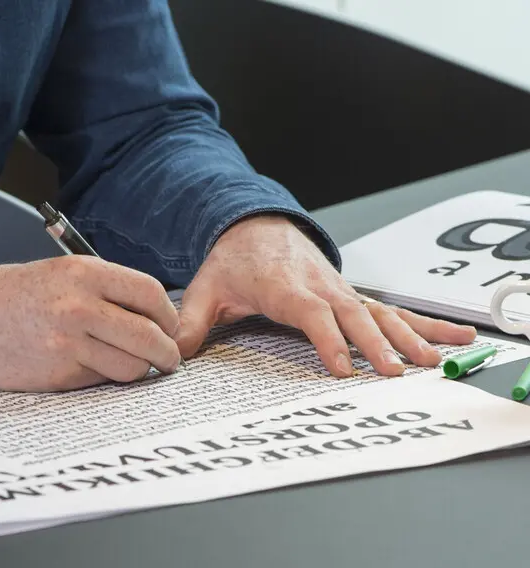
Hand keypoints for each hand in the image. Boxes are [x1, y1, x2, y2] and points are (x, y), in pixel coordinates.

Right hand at [0, 256, 180, 391]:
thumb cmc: (18, 295)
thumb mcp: (65, 273)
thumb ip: (110, 290)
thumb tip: (156, 315)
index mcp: (86, 273)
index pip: (150, 293)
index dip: (168, 315)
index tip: (170, 327)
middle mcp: (80, 306)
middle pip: (150, 336)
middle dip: (168, 351)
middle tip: (169, 357)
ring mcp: (68, 342)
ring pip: (132, 365)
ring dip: (140, 369)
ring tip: (134, 363)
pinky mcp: (58, 373)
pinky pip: (103, 379)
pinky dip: (109, 377)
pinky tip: (97, 366)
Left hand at [176, 215, 476, 375]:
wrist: (256, 226)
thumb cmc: (234, 260)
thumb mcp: (206, 288)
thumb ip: (191, 322)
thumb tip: (171, 355)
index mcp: (283, 285)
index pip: (310, 312)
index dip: (328, 338)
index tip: (343, 367)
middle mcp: (319, 286)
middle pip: (353, 313)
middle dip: (377, 343)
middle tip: (397, 372)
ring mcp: (340, 289)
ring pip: (380, 312)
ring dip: (409, 335)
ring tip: (435, 360)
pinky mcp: (351, 293)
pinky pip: (391, 309)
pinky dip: (422, 324)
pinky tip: (450, 338)